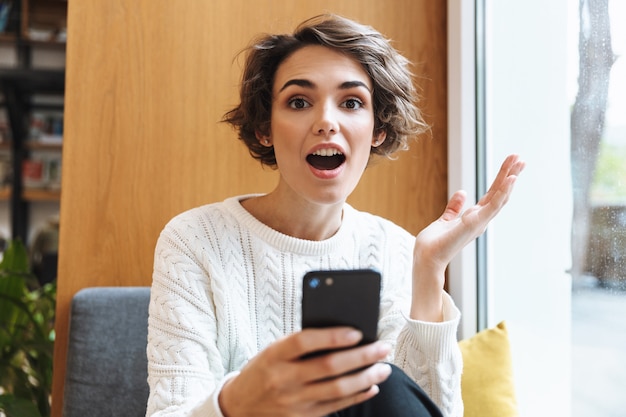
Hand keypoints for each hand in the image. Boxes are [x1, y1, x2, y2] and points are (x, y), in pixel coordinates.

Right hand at [218, 327, 391, 416]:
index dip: (332, 336)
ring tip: (384, 368)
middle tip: (383, 348)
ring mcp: (293, 402)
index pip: (304, 341)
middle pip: (328, 367)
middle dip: (361, 357)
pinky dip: (356, 396)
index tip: (357, 332)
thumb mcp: (273, 351)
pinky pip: (335, 407)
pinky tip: (371, 386)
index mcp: (274, 355)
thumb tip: (343, 334)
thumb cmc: (264, 370)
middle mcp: (283, 379)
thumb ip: (301, 343)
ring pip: (337, 389)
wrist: (238, 407)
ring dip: (365, 378)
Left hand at [411, 154, 525, 320]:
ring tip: (519, 162)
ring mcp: (480, 221)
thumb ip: (454, 207)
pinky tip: (511, 179)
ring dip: (510, 179)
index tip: (510, 165)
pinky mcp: (474, 223)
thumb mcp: (446, 219)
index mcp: (475, 217)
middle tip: (520, 158)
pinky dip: (503, 192)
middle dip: (510, 175)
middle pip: (500, 193)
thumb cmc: (435, 243)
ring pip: (500, 197)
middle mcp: (481, 219)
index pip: (492, 195)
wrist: (427, 257)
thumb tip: (463, 192)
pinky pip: (492, 205)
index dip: (501, 179)